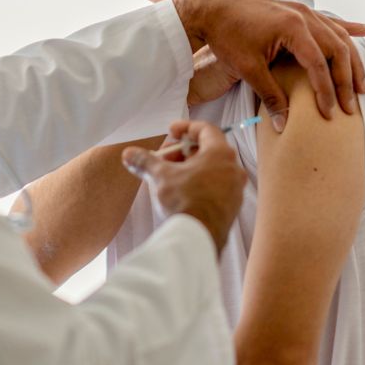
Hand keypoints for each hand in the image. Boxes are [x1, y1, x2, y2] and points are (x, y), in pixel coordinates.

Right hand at [122, 120, 245, 254]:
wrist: (198, 237)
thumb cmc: (185, 200)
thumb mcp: (160, 175)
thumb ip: (145, 161)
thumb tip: (129, 154)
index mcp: (220, 153)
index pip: (205, 129)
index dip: (186, 128)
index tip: (172, 132)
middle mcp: (232, 168)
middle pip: (207, 149)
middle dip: (183, 152)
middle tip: (164, 159)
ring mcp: (235, 189)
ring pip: (212, 169)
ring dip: (190, 168)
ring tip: (170, 177)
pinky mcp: (232, 206)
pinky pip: (216, 186)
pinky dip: (199, 183)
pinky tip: (181, 193)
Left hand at [173, 0, 364, 129]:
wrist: (212, 9)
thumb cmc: (227, 36)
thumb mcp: (248, 69)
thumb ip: (270, 96)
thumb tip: (283, 124)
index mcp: (292, 28)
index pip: (319, 65)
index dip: (326, 91)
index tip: (330, 112)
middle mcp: (302, 16)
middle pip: (337, 50)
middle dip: (346, 80)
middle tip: (351, 105)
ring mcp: (301, 11)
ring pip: (338, 36)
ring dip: (351, 60)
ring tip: (361, 84)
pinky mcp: (297, 10)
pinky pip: (328, 21)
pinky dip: (347, 29)